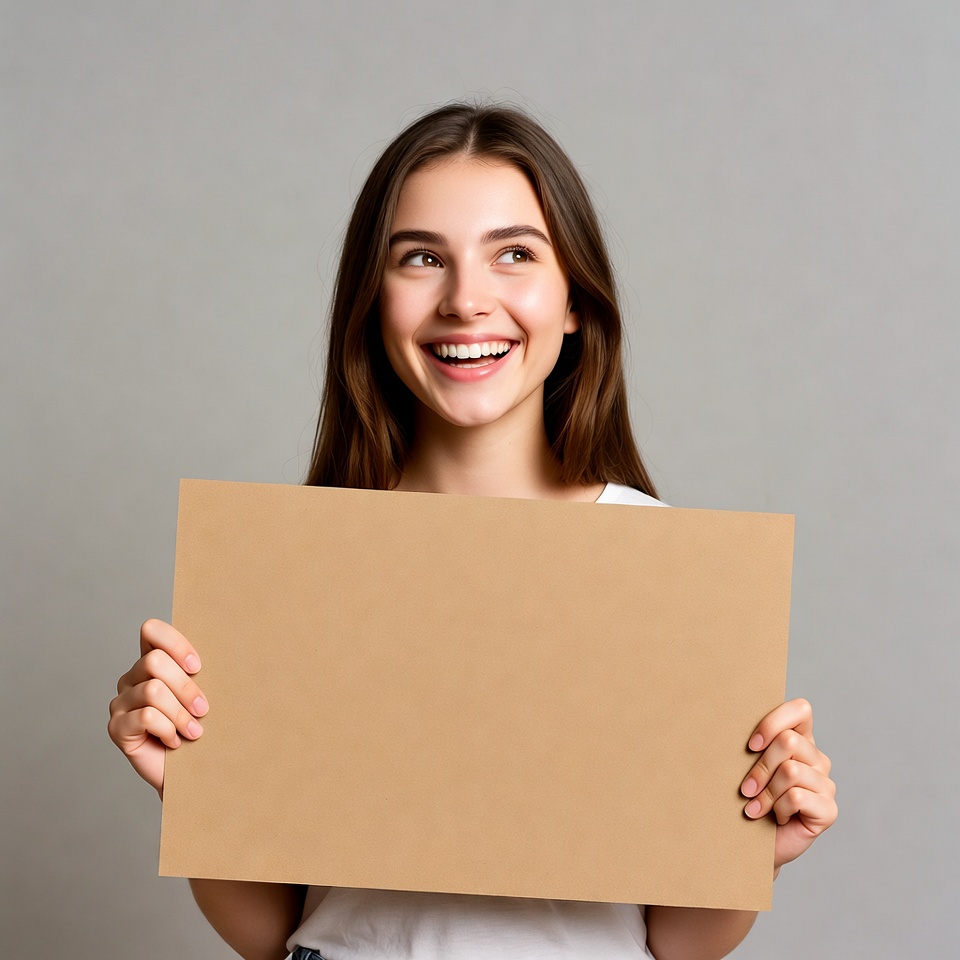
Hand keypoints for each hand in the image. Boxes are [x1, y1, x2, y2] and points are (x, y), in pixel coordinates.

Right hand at [107, 619, 207, 796]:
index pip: (151, 631)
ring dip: (180, 713)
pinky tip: (175, 742)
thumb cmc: (201, 730)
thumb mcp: (204, 695)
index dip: (174, 643)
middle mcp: (131, 679)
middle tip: (204, 710)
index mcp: (151, 663)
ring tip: (194, 731)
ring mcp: (120, 703)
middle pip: (154, 662)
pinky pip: (145, 717)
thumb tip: (231, 648)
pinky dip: (167, 729)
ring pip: (152, 690)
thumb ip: (201, 673)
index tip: (198, 667)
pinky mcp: (116, 728)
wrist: (192, 773)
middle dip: (186, 687)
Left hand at [740, 698, 836, 869]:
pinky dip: (778, 809)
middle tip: (746, 788)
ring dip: (766, 792)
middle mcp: (817, 759)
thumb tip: (727, 719)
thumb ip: (752, 744)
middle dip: (761, 766)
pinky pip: (797, 797)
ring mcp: (826, 785)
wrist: (751, 844)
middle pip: (789, 741)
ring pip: (791, 770)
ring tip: (757, 806)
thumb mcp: (746, 765)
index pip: (801, 709)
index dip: (773, 722)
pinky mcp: (828, 810)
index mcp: (801, 740)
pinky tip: (774, 818)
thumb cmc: (747, 798)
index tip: (750, 746)